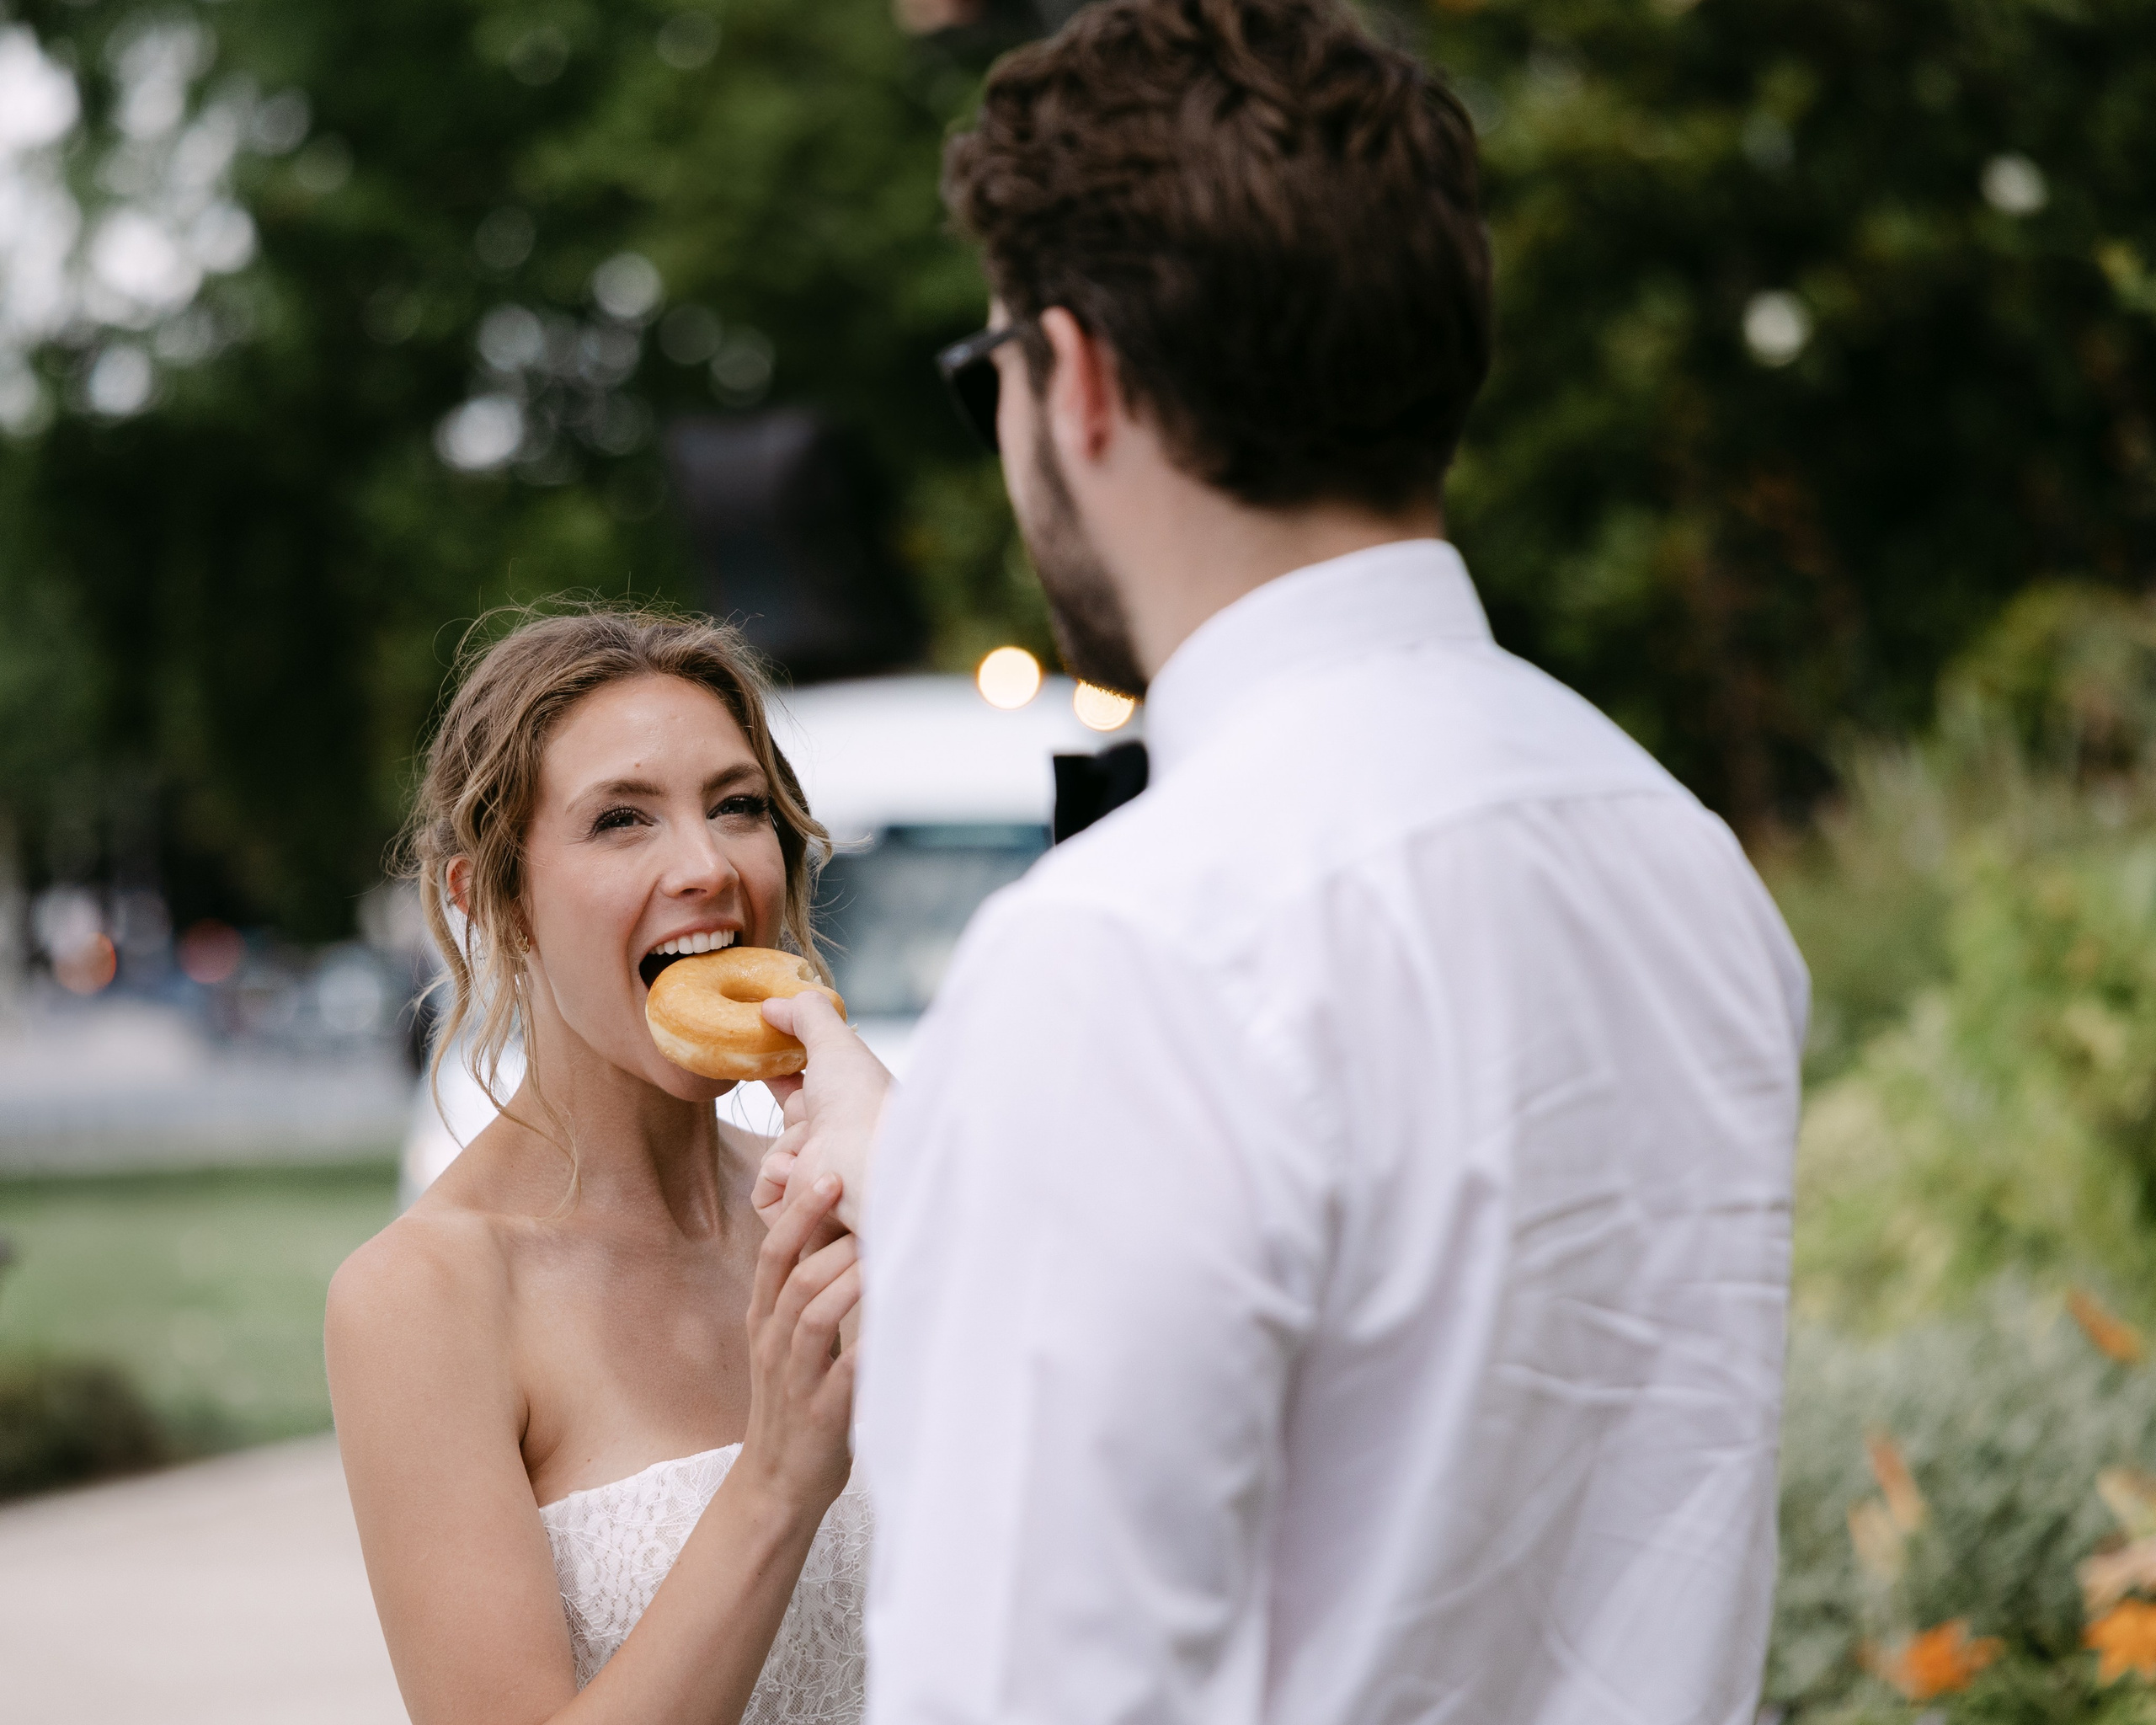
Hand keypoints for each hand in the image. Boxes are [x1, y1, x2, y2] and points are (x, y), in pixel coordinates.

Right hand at [734, 1173, 859, 1518]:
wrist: (775, 1483)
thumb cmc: (794, 1399)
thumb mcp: (788, 1341)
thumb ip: (808, 1292)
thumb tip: (845, 1232)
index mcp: (763, 1320)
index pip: (774, 1255)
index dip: (798, 1214)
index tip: (829, 1176)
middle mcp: (772, 1343)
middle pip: (797, 1277)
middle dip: (837, 1242)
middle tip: (879, 1213)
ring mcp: (794, 1379)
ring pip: (815, 1316)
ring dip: (852, 1282)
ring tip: (888, 1255)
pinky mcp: (820, 1414)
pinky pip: (844, 1372)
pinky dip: (868, 1345)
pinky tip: (897, 1323)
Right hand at [759, 992, 893, 1235]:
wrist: (871, 1162)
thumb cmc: (861, 1099)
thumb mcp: (835, 1041)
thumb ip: (806, 1014)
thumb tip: (771, 1002)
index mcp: (853, 1109)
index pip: (806, 1091)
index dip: (783, 1075)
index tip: (764, 1059)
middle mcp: (843, 1146)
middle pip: (792, 1124)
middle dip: (797, 1116)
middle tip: (812, 1114)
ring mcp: (825, 1182)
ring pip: (774, 1158)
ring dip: (788, 1149)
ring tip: (818, 1152)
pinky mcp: (804, 1214)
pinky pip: (764, 1192)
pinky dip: (779, 1180)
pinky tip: (810, 1178)